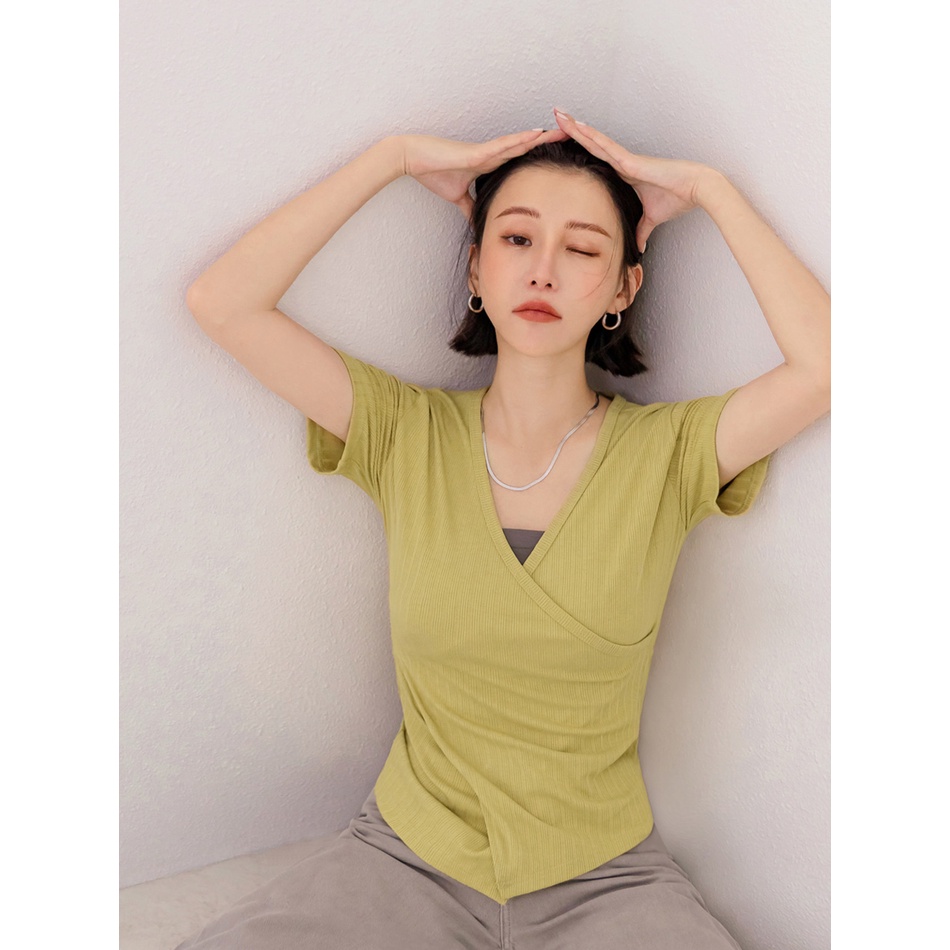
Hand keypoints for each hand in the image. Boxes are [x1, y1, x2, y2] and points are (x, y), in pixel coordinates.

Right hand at [396, 128, 568, 222]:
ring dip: (543, 137)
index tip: (559, 156)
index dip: (539, 156)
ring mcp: (487, 150)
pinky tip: (537, 134)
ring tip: (566, 131)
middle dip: (550, 143)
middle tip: (574, 137)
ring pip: (521, 142)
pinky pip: (504, 144)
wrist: (416, 160)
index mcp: (490, 164)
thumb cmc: (435, 173)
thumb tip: (476, 222)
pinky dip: (521, 140)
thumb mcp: (457, 198)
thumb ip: (469, 207)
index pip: (521, 159)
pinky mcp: (479, 151)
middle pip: (527, 147)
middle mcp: (493, 154)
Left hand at [551, 108, 713, 252]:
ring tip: (558, 114)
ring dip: (576, 127)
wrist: (694, 189)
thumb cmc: (676, 198)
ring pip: (594, 140)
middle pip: (590, 144)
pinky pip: (606, 147)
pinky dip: (592, 137)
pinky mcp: (630, 161)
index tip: (564, 140)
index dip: (580, 148)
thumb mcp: (652, 219)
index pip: (595, 159)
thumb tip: (639, 246)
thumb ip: (642, 230)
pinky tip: (578, 127)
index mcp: (623, 173)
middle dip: (572, 131)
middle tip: (554, 118)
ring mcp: (624, 159)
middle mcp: (621, 162)